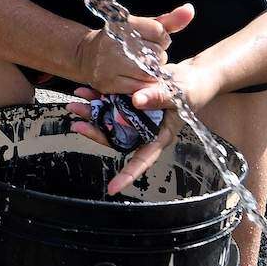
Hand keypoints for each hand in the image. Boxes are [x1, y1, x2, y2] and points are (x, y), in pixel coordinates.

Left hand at [66, 58, 225, 194]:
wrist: (191, 76)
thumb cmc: (192, 90)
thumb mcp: (179, 94)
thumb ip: (159, 97)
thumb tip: (136, 101)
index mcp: (159, 136)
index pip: (143, 160)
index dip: (128, 174)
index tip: (112, 188)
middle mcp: (143, 130)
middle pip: (117, 138)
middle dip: (96, 133)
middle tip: (77, 126)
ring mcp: (135, 117)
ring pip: (109, 120)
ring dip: (91, 113)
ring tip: (74, 106)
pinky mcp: (129, 102)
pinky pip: (111, 102)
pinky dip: (97, 97)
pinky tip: (84, 91)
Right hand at [72, 4, 194, 95]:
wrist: (86, 56)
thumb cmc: (122, 40)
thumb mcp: (143, 26)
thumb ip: (169, 21)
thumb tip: (190, 10)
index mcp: (123, 24)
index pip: (159, 32)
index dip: (161, 39)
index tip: (151, 41)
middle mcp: (114, 42)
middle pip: (156, 54)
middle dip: (157, 57)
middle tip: (145, 57)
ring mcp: (109, 64)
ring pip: (149, 73)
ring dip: (152, 73)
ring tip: (142, 68)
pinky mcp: (108, 83)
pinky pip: (139, 87)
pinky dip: (143, 85)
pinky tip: (136, 78)